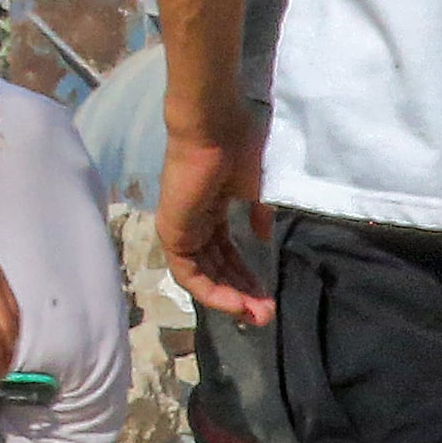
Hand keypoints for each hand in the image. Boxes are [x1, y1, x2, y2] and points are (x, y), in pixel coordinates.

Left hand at [158, 108, 270, 325]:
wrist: (215, 127)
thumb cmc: (237, 147)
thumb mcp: (255, 188)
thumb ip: (258, 215)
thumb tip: (262, 237)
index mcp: (210, 209)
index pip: (225, 252)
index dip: (246, 276)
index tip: (269, 296)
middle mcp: (193, 221)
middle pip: (216, 268)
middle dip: (242, 293)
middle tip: (266, 314)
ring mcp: (180, 228)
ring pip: (203, 276)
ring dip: (230, 299)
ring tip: (257, 315)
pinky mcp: (172, 233)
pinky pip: (188, 274)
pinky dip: (212, 292)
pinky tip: (237, 304)